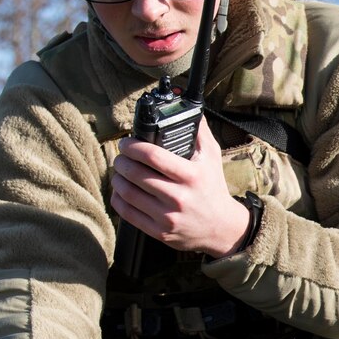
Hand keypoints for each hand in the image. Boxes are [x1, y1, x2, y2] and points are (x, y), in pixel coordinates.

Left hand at [110, 117, 252, 257]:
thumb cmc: (213, 188)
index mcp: (191, 175)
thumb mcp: (212, 157)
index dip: (132, 146)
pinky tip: (120, 191)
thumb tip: (187, 107)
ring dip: (117, 179)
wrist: (221, 228)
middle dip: (122, 161)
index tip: (126, 143)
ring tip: (119, 172)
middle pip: (135, 174)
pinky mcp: (159, 231)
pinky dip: (118, 199)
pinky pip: (128, 213)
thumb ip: (199, 131)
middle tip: (121, 156)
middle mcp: (179, 197)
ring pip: (127, 193)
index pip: (153, 156)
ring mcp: (167, 216)